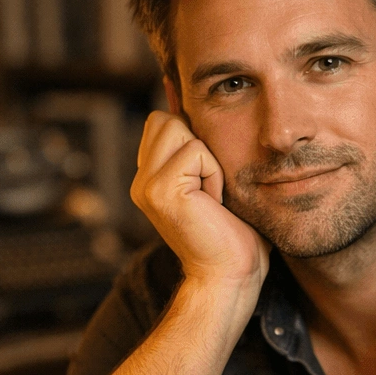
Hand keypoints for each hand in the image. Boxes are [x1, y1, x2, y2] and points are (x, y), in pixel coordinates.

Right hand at [130, 112, 269, 290]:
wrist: (230, 277)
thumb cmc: (234, 234)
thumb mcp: (215, 180)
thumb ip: (199, 146)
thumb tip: (188, 97)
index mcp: (149, 178)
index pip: (161, 122)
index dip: (191, 135)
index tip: (208, 174)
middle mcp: (141, 181)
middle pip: (165, 119)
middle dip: (198, 144)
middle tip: (210, 189)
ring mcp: (146, 186)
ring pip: (178, 127)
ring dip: (208, 158)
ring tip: (212, 195)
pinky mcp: (160, 190)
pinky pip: (196, 151)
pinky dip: (215, 173)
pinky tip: (214, 203)